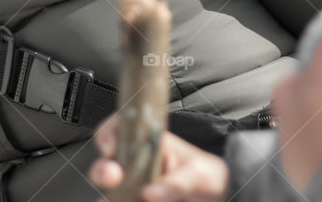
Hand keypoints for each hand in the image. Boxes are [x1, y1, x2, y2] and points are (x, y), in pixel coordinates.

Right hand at [89, 113, 228, 201]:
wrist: (219, 197)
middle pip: (106, 162)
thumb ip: (177, 183)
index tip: (110, 147)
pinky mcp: (134, 201)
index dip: (107, 134)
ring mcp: (133, 188)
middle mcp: (135, 164)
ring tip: (113, 201)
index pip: (118, 128)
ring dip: (107, 196)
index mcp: (148, 142)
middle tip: (113, 177)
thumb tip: (150, 193)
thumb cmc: (208, 178)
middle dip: (102, 169)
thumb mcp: (198, 174)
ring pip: (108, 191)